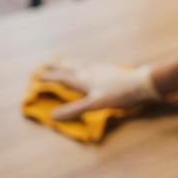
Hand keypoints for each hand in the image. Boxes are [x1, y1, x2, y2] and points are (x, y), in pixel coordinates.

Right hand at [40, 60, 161, 120]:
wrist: (140, 83)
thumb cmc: (118, 94)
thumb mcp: (94, 104)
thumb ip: (74, 110)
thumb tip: (52, 116)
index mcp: (83, 79)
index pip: (62, 78)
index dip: (49, 77)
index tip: (37, 76)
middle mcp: (89, 71)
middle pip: (69, 67)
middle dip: (56, 67)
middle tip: (45, 63)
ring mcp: (100, 68)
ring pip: (80, 64)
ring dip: (69, 63)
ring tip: (62, 60)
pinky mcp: (110, 69)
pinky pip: (91, 64)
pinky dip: (83, 64)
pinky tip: (89, 66)